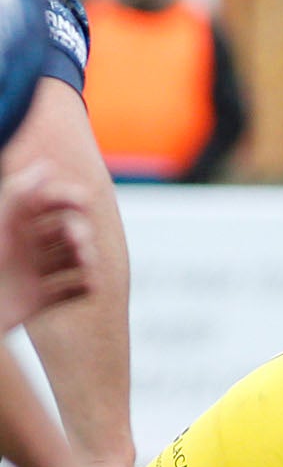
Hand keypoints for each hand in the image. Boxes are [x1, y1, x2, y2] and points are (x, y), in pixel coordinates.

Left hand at [0, 163, 90, 332]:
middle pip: (64, 231)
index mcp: (12, 223)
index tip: (83, 199)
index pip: (46, 203)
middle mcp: (24, 245)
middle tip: (79, 240)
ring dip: (87, 259)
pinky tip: (90, 286)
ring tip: (89, 264)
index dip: (66, 197)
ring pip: (72, 260)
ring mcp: (32, 272)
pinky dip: (85, 288)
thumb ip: (19, 193)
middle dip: (79, 232)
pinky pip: (70, 291)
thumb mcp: (1, 222)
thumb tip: (47, 166)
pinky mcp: (38, 299)